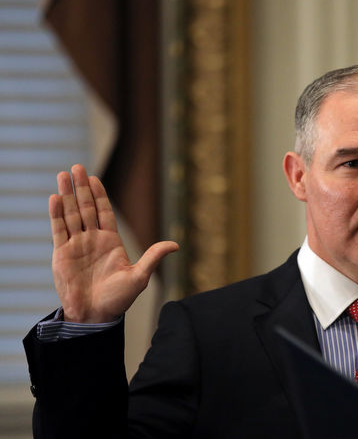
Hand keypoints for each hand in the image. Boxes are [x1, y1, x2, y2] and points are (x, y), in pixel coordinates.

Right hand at [49, 164, 178, 322]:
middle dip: (81, 188)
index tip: (94, 178)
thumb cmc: (117, 299)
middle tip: (77, 167)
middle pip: (86, 207)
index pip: (104, 212)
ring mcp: (76, 245)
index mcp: (111, 242)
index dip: (99, 195)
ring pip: (70, 214)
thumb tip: (175, 244)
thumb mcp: (139, 276)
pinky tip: (55, 197)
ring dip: (67, 195)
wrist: (95, 316)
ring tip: (63, 175)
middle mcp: (92, 239)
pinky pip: (58, 230)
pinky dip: (56, 214)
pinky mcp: (61, 254)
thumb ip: (153, 257)